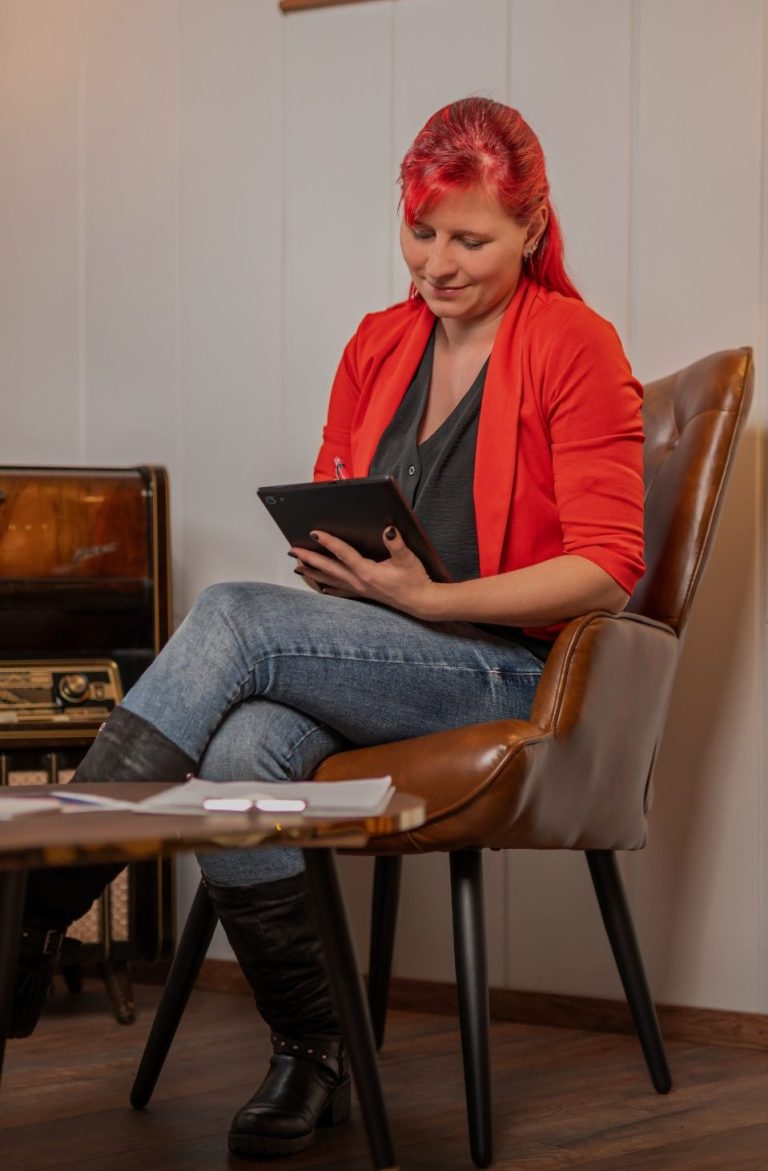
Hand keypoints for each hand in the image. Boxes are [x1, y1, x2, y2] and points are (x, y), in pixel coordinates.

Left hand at [291, 527, 438, 618]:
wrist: (421, 602)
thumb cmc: (415, 580)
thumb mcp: (408, 559)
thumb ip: (396, 544)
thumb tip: (389, 530)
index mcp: (367, 571)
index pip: (343, 553)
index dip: (328, 542)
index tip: (314, 532)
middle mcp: (359, 581)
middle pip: (329, 568)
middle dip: (310, 558)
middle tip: (294, 550)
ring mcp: (360, 589)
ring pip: (330, 579)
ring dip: (313, 572)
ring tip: (298, 566)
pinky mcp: (364, 593)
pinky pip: (341, 590)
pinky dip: (328, 587)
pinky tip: (321, 588)